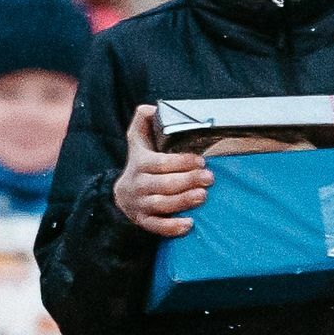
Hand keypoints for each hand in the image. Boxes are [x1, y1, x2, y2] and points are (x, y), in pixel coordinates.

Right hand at [114, 105, 213, 237]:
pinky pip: (157, 226)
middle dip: (188, 180)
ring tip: (203, 196)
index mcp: (140, 163)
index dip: (181, 162)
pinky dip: (172, 227)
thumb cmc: (141, 164)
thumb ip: (144, 121)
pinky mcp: (144, 220)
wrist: (124, 194)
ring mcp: (140, 204)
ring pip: (162, 204)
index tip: (200, 160)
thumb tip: (151, 108)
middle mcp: (138, 184)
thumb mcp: (138, 141)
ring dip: (183, 201)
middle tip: (209, 178)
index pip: (160, 163)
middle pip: (163, 184)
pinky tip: (189, 224)